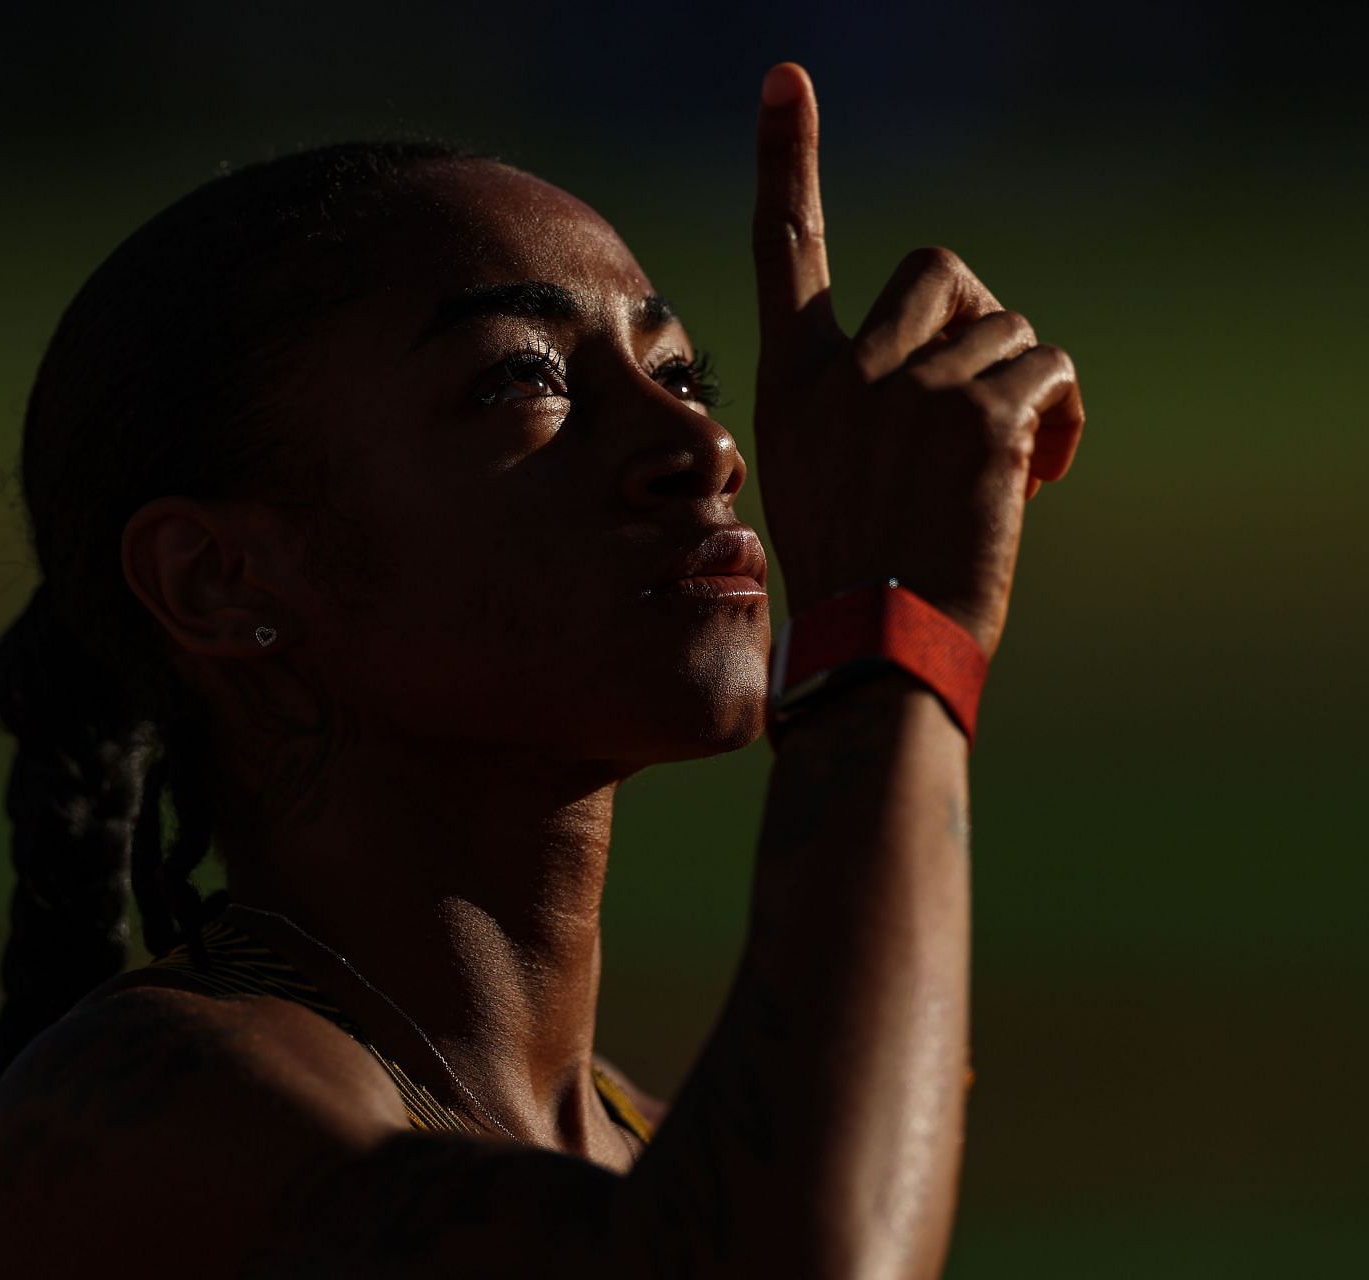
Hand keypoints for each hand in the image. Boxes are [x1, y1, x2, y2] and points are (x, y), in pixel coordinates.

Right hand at [749, 62, 1084, 657]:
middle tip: (982, 397)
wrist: (876, 649)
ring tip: (1009, 464)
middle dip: (978, 322)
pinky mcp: (979, 418)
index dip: (791, 160)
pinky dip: (1061, 418)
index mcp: (792, 382)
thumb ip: (864, 400)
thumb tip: (956, 357)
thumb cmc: (855, 578)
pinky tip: (1037, 475)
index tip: (788, 82)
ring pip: (1008, 330)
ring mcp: (911, 389)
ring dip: (1023, 387)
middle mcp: (846, 371)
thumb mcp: (821, 473)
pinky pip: (1048, 370)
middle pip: (939, 272)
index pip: (787, 249)